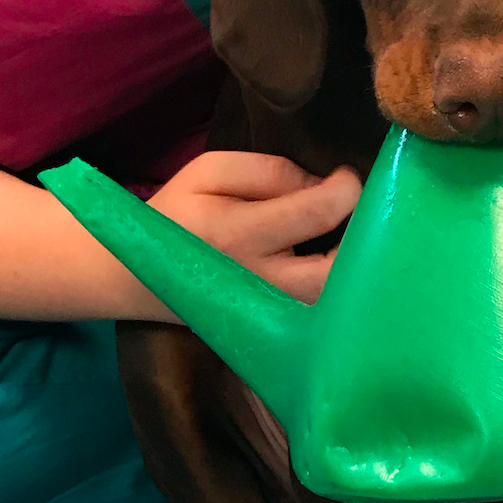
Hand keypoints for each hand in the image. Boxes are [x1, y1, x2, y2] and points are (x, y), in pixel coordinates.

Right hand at [149, 152, 361, 303]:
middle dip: (365, 240)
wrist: (137, 277)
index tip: (345, 176)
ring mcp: (270, 313)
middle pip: (339, 271)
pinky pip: (325, 316)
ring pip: (337, 304)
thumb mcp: (210, 172)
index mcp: (238, 234)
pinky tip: (344, 265)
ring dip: (358, 270)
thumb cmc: (177, 214)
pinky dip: (344, 291)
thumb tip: (324, 185)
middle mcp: (260, 281)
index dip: (347, 188)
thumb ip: (270, 171)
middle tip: (363, 214)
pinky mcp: (275, 330)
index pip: (318, 212)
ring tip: (357, 239)